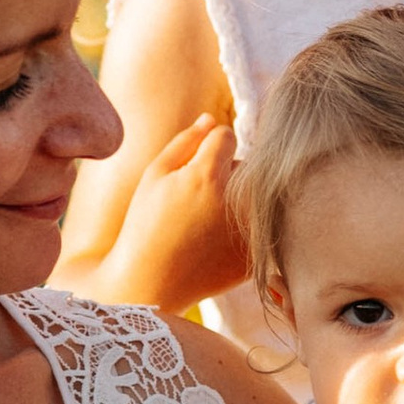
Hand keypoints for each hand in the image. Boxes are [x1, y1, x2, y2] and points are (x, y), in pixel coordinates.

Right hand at [99, 114, 247, 312]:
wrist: (148, 283)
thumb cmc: (145, 225)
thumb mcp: (154, 176)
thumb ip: (186, 141)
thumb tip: (212, 119)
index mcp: (208, 176)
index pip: (226, 136)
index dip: (208, 147)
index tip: (194, 166)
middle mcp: (236, 202)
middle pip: (245, 165)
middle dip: (226, 174)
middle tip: (197, 200)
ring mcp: (249, 232)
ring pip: (256, 196)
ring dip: (238, 200)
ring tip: (205, 222)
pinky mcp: (255, 256)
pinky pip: (259, 226)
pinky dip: (243, 229)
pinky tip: (215, 242)